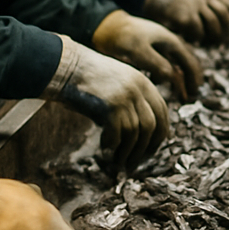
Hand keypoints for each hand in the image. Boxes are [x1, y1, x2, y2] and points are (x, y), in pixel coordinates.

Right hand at [45, 36, 170, 169]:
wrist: (66, 67)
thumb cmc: (87, 79)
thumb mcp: (118, 83)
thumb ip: (132, 100)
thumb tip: (138, 132)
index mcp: (143, 82)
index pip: (162, 111)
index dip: (160, 132)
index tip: (153, 146)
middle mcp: (139, 89)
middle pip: (153, 125)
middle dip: (146, 147)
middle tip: (136, 162)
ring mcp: (126, 97)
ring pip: (136, 133)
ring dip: (128, 152)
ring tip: (119, 162)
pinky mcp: (111, 106)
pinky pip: (118, 134)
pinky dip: (113, 146)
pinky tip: (105, 149)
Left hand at [93, 9, 201, 101]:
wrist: (106, 25)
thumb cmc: (122, 37)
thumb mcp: (138, 50)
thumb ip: (156, 64)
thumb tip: (171, 78)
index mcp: (171, 42)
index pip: (190, 62)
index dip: (193, 79)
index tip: (193, 94)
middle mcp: (168, 44)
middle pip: (185, 64)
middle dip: (188, 80)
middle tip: (187, 97)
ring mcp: (160, 46)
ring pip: (174, 65)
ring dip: (177, 79)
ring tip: (176, 94)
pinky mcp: (149, 50)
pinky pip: (162, 64)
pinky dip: (164, 74)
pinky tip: (156, 82)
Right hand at [143, 0, 228, 44]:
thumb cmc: (177, 2)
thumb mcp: (196, 0)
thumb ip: (210, 11)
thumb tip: (226, 34)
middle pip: (225, 16)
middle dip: (227, 32)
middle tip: (222, 41)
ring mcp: (194, 5)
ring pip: (214, 25)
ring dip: (214, 36)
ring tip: (208, 42)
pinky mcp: (184, 16)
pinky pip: (198, 31)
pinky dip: (198, 38)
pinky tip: (192, 39)